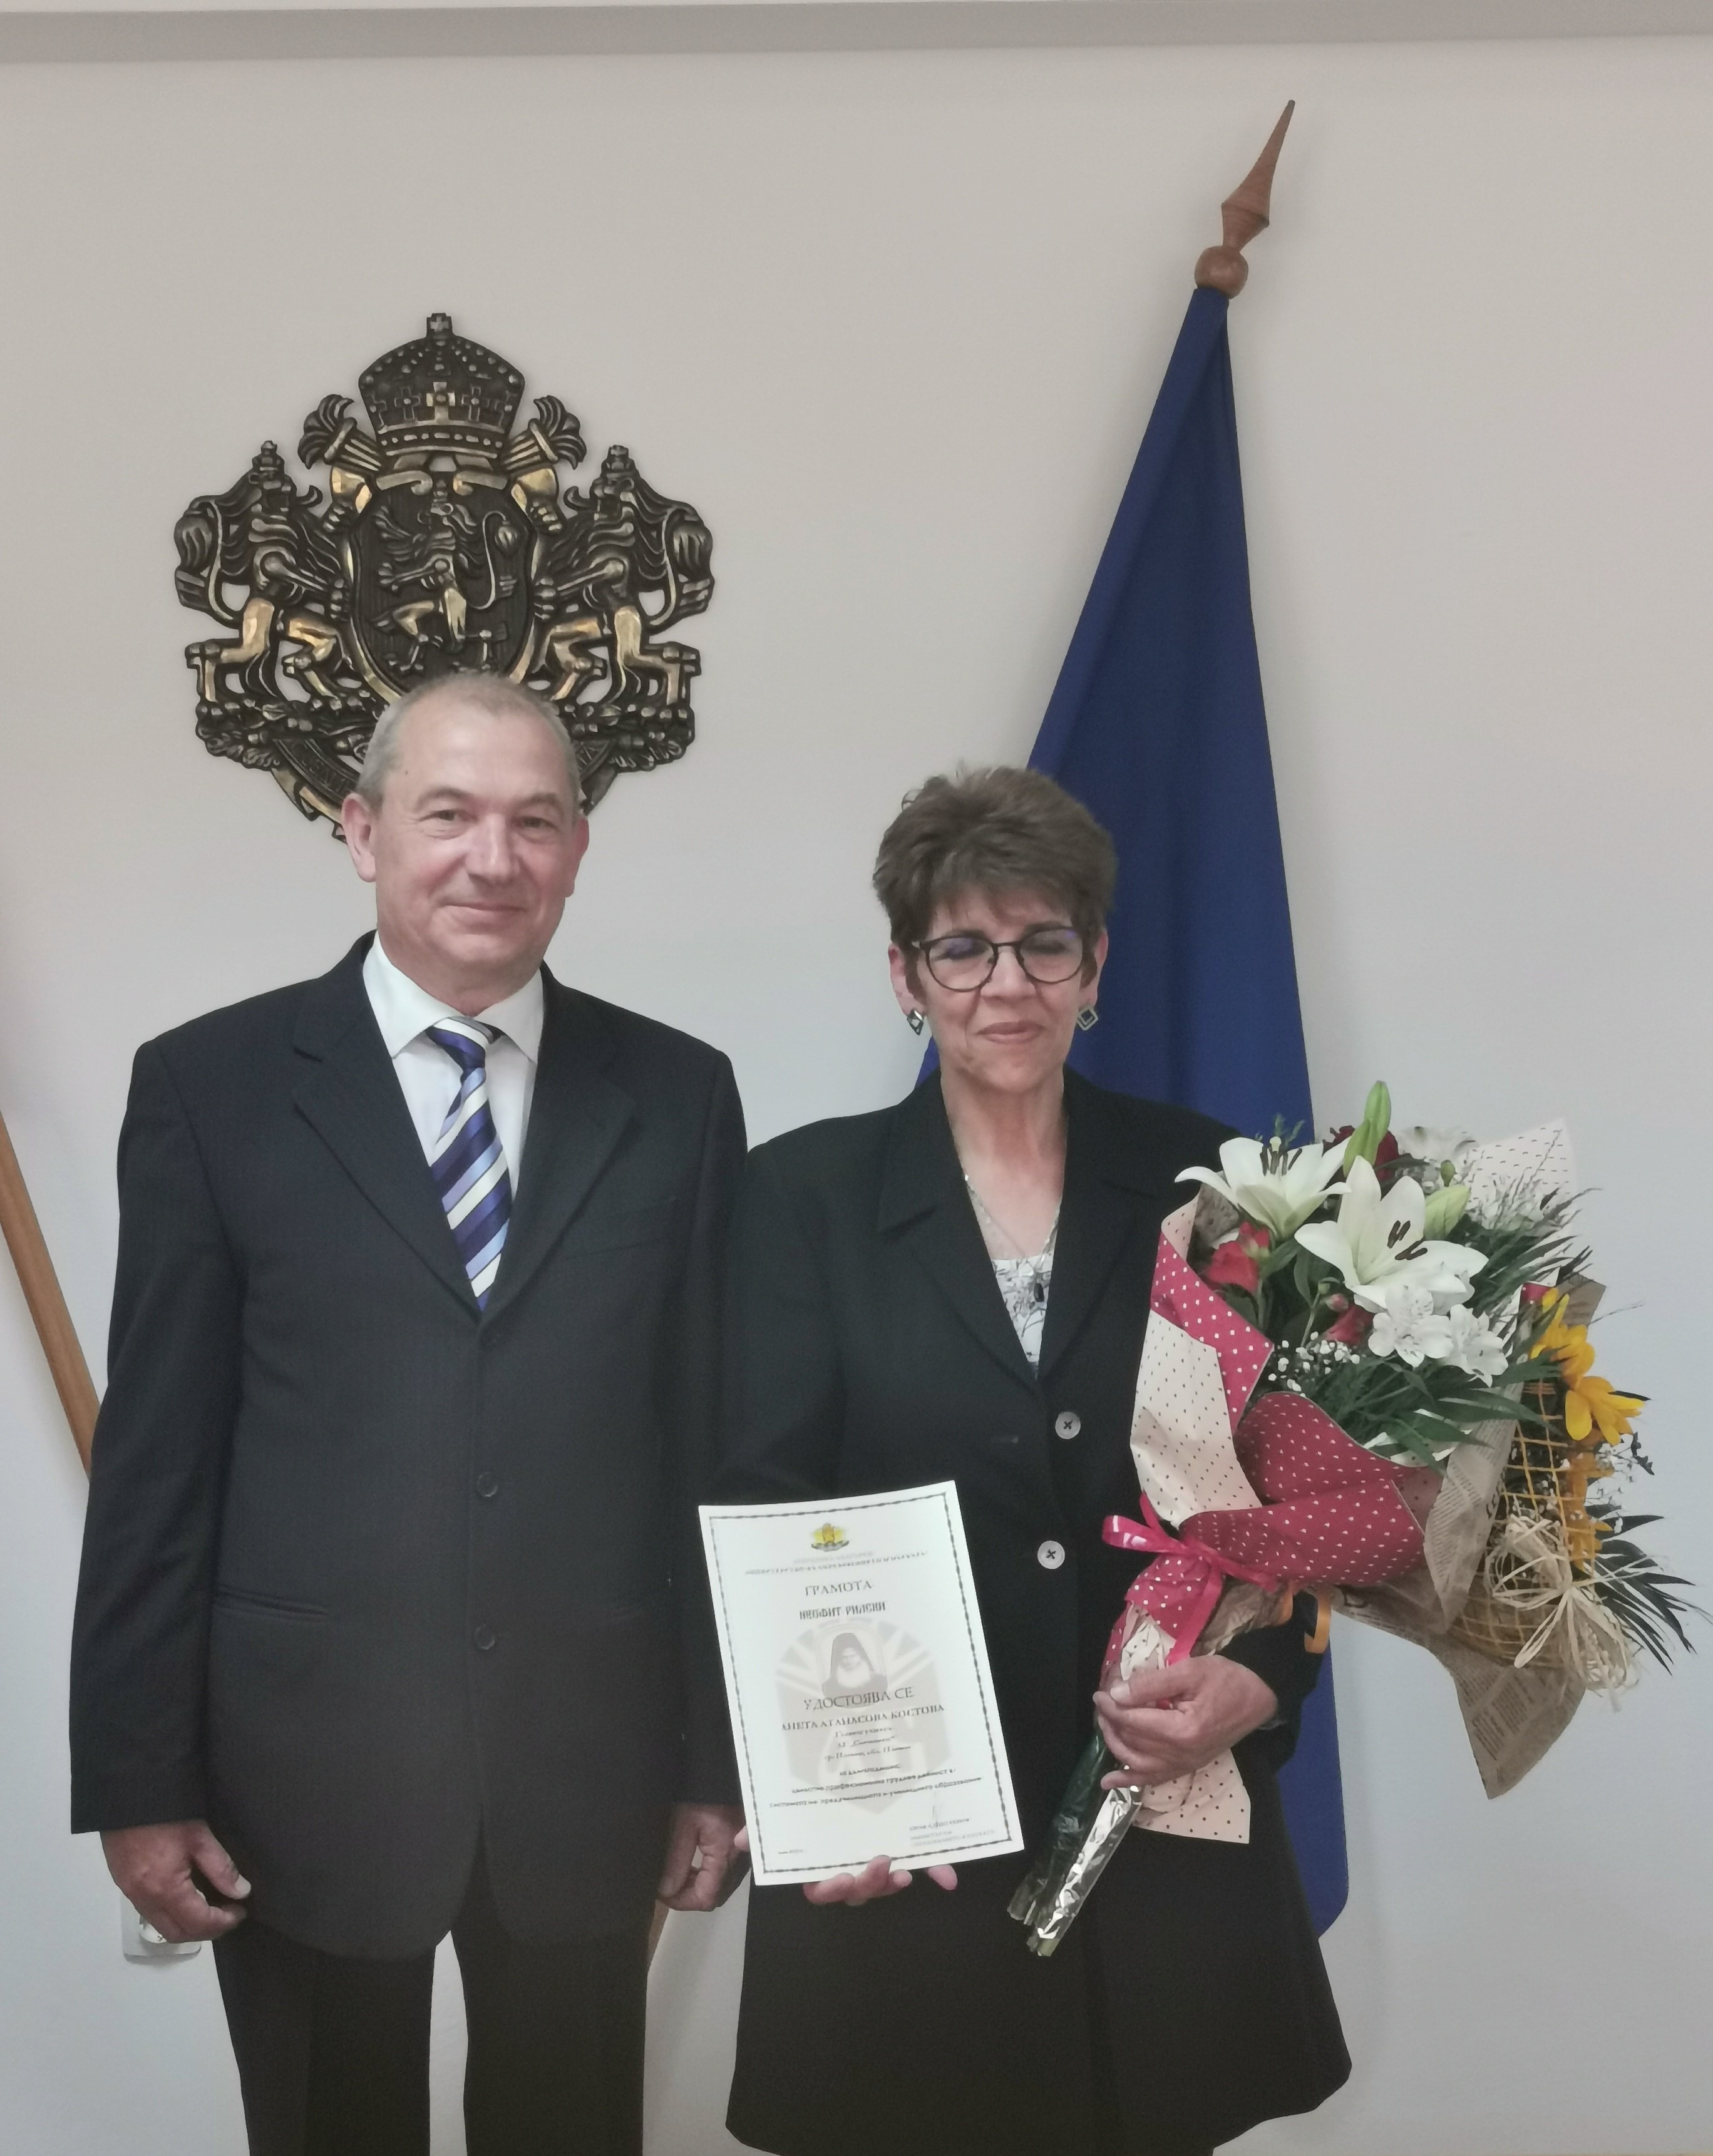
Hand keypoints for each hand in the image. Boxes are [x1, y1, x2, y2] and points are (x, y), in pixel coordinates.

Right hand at [101, 1820, 250, 1942]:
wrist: (127, 1795)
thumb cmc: (166, 1814)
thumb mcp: (200, 1837)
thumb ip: (221, 1867)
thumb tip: (240, 1892)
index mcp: (165, 1889)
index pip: (198, 1923)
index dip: (223, 1922)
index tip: (240, 1912)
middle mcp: (144, 1899)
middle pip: (177, 1934)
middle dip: (206, 1931)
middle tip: (228, 1914)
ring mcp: (131, 1894)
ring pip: (162, 1926)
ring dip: (187, 1926)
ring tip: (210, 1908)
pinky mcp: (124, 1884)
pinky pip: (149, 1912)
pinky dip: (171, 1914)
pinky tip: (185, 1898)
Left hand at [657, 1803, 746, 1911]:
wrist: (726, 1774)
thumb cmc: (705, 1795)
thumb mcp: (684, 1824)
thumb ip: (676, 1860)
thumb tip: (665, 1890)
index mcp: (724, 1858)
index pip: (705, 1898)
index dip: (682, 1902)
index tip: (662, 1893)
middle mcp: (738, 1863)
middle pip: (714, 1898)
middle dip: (688, 1896)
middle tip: (667, 1884)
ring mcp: (742, 1857)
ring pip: (720, 1889)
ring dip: (697, 1887)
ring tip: (678, 1874)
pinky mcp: (742, 1850)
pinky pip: (725, 1876)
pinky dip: (707, 1877)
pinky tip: (695, 1865)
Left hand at [1094, 1655, 1276, 1789]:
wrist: (1257, 1698)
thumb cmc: (1225, 1679)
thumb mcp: (1189, 1671)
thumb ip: (1151, 1684)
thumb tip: (1115, 1695)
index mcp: (1182, 1730)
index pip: (1133, 1722)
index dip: (1111, 1707)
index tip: (1099, 1693)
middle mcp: (1181, 1755)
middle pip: (1133, 1742)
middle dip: (1111, 1722)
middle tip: (1101, 1703)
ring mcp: (1185, 1765)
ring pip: (1137, 1764)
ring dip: (1116, 1746)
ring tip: (1104, 1726)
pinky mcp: (1187, 1767)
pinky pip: (1153, 1779)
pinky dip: (1129, 1782)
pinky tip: (1108, 1783)